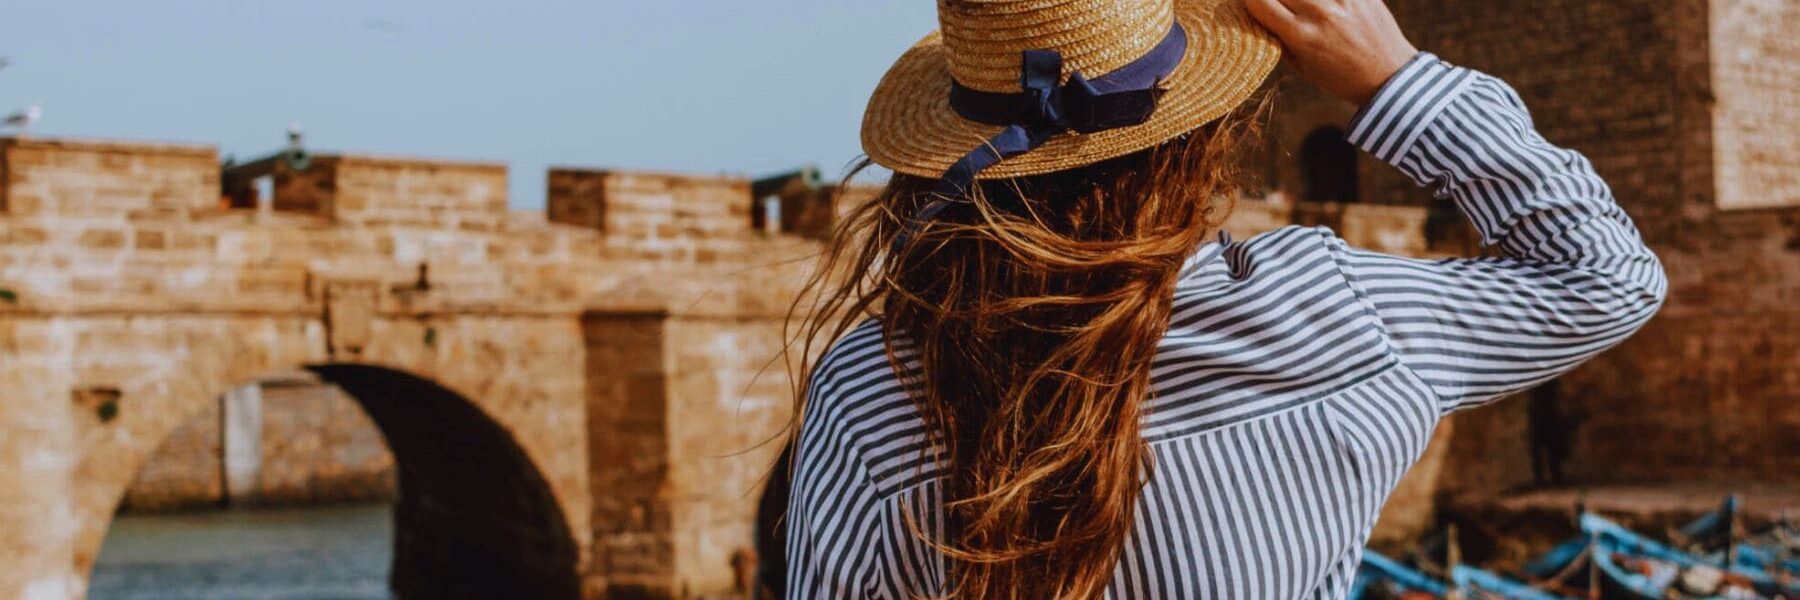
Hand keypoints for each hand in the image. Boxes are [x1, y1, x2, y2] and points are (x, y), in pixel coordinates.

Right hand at [1246, 0, 1419, 106]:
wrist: (1388, 75)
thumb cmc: (1340, 76)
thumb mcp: (1302, 67)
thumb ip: (1279, 39)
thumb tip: (1259, 15)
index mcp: (1301, 36)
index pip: (1261, 3)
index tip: (1249, 2)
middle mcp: (1321, 13)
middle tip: (1273, 3)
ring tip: (1301, 6)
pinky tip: (1321, 4)